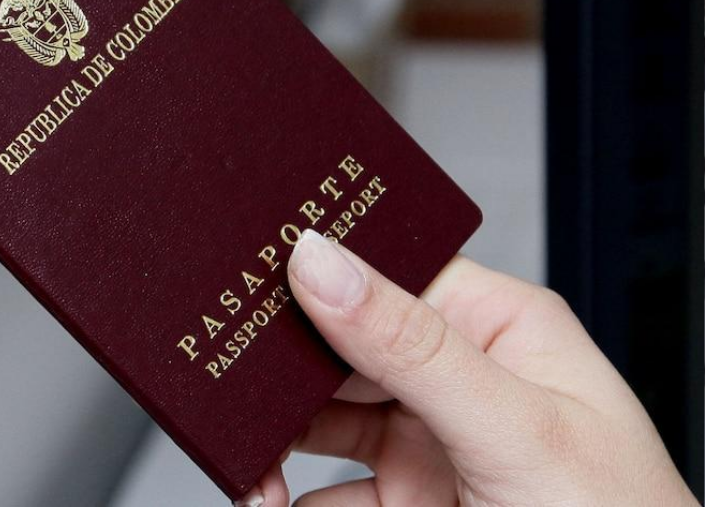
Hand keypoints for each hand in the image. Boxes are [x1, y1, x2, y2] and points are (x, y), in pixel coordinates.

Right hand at [237, 232, 696, 506]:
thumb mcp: (513, 429)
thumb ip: (411, 347)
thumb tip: (322, 262)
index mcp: (500, 327)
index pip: (389, 272)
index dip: (320, 272)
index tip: (254, 282)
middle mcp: (458, 377)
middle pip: (341, 345)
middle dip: (284, 369)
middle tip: (231, 380)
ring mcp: (428, 443)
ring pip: (320, 419)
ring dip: (275, 437)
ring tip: (250, 461)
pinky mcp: (405, 501)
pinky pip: (323, 491)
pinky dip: (287, 495)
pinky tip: (272, 498)